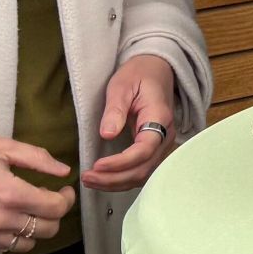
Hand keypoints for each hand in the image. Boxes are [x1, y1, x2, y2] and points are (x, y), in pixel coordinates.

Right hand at [0, 136, 76, 252]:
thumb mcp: (2, 146)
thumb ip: (38, 158)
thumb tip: (64, 170)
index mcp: (10, 194)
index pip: (56, 209)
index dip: (67, 198)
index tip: (64, 189)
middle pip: (47, 230)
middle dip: (55, 213)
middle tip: (47, 197)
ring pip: (27, 243)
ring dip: (35, 227)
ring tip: (26, 207)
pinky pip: (4, 247)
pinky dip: (13, 235)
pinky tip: (7, 215)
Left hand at [82, 53, 176, 191]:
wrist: (156, 70)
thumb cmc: (138, 75)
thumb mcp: (122, 85)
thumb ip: (115, 110)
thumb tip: (106, 134)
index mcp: (159, 118)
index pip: (144, 150)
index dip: (120, 163)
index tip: (96, 165)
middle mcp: (166, 136)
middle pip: (144, 169)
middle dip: (114, 178)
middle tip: (87, 177)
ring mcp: (163, 144)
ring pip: (144, 175)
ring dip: (117, 183)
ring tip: (90, 181)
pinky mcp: (155, 149)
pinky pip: (142, 171)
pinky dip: (123, 179)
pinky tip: (104, 179)